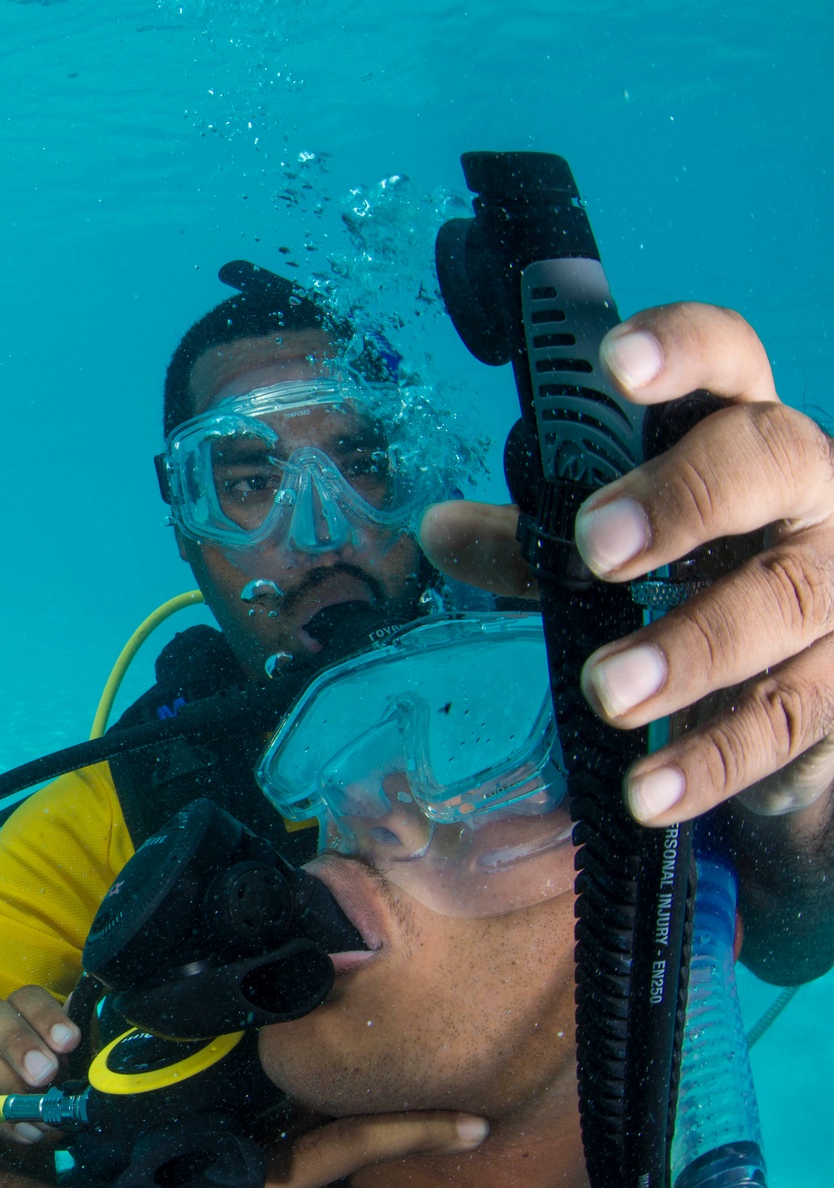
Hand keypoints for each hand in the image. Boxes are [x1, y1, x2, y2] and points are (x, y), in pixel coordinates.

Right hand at [0, 985, 79, 1144]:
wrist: (24, 1106)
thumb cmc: (51, 1071)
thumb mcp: (66, 1054)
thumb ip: (69, 1038)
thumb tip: (76, 1011)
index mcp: (16, 1006)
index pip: (26, 997)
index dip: (47, 1017)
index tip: (70, 1042)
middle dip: (20, 1045)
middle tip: (46, 1074)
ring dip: (9, 1085)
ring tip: (39, 1108)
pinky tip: (27, 1130)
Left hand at [422, 303, 833, 827]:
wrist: (804, 666)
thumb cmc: (700, 573)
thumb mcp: (619, 545)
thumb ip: (536, 541)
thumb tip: (438, 530)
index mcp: (742, 432)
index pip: (728, 359)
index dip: (680, 349)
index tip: (615, 365)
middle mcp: (807, 496)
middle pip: (768, 467)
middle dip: (683, 502)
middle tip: (596, 550)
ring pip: (780, 605)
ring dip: (690, 651)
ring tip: (605, 691)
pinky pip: (785, 720)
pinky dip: (712, 760)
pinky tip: (649, 790)